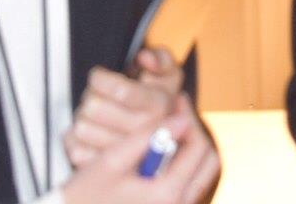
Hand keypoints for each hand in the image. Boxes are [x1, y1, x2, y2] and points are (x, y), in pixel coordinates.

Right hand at [60, 93, 219, 203]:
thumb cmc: (87, 195)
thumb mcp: (112, 161)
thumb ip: (147, 137)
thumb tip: (180, 118)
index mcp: (167, 193)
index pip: (197, 147)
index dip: (189, 118)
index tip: (176, 99)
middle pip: (208, 163)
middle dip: (194, 134)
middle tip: (175, 114)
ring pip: (200, 175)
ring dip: (189, 150)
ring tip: (166, 130)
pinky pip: (188, 186)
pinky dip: (181, 166)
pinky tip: (159, 153)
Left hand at [65, 49, 184, 168]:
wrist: (158, 140)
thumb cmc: (155, 100)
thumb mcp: (167, 73)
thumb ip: (160, 59)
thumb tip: (146, 59)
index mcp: (159, 106)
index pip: (120, 90)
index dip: (100, 79)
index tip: (99, 79)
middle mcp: (144, 132)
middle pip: (95, 106)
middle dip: (92, 96)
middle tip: (100, 98)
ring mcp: (125, 153)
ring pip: (82, 125)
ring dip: (84, 117)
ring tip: (97, 117)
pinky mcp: (104, 168)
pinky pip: (74, 147)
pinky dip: (75, 137)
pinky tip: (90, 133)